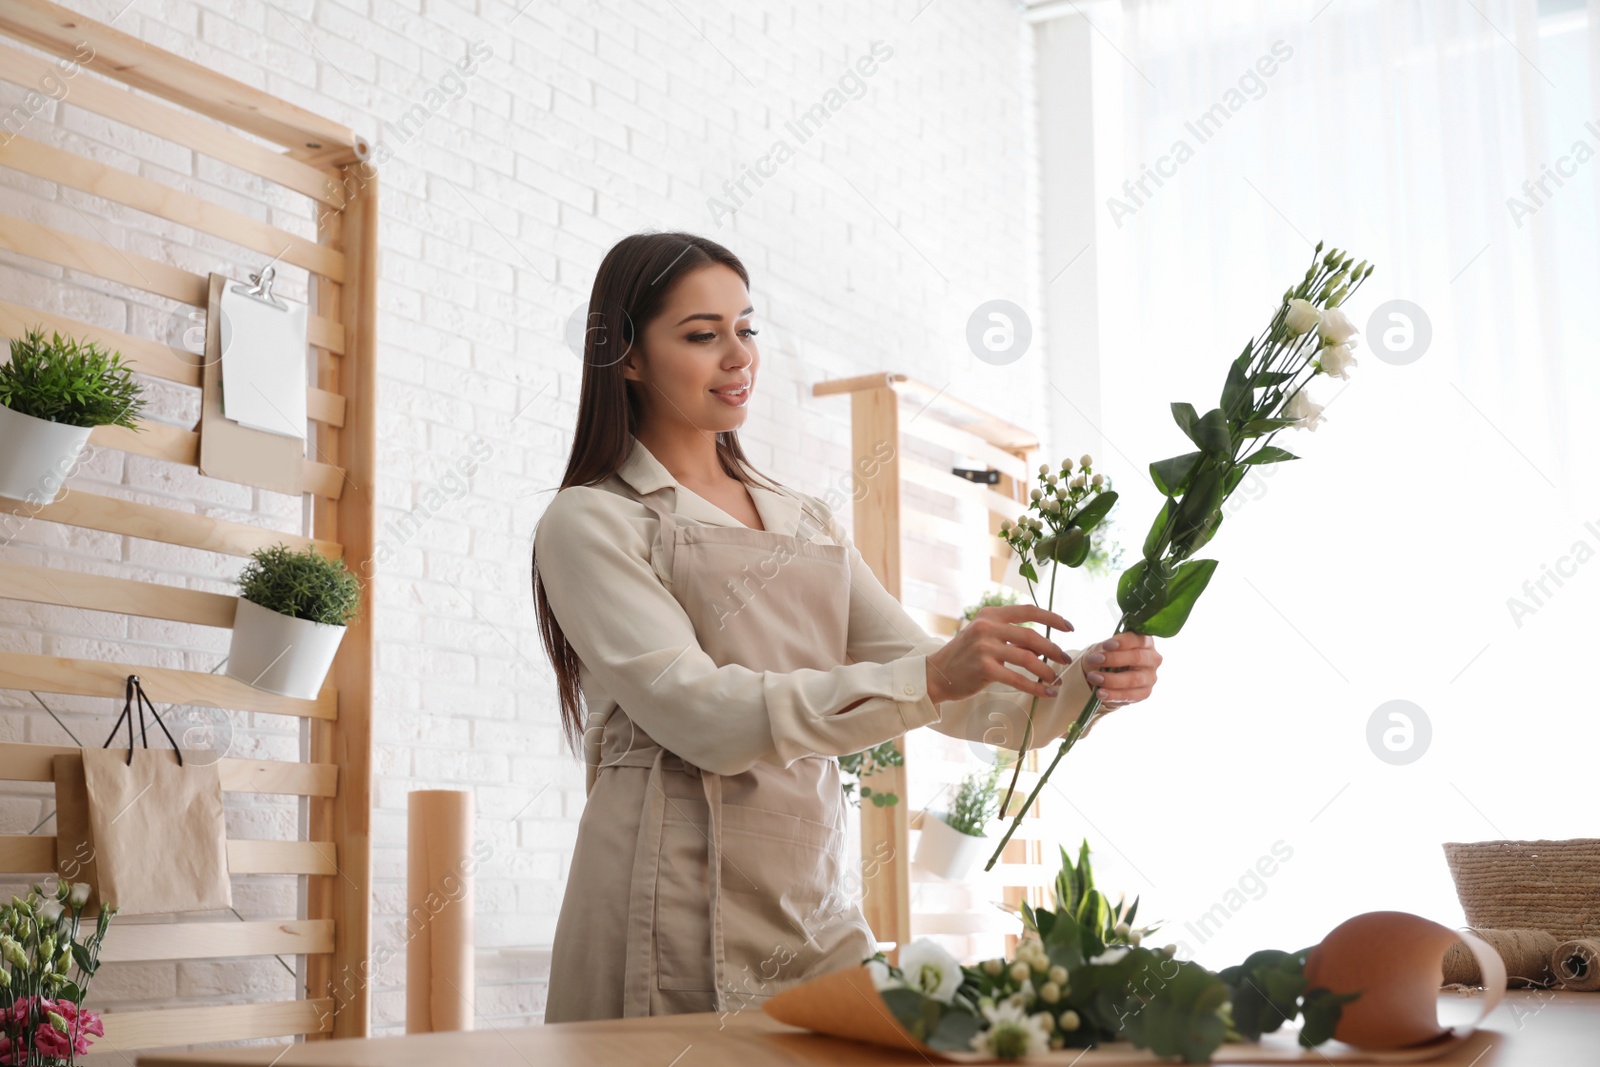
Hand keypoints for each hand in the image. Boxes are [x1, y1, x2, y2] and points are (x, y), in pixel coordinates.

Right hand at [925, 605, 1073, 704]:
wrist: (936, 674)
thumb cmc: (965, 656)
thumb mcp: (985, 636)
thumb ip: (1010, 635)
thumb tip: (1042, 643)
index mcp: (990, 614)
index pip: (1028, 610)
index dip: (1052, 618)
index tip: (1069, 628)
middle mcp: (987, 627)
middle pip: (1032, 636)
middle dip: (1054, 649)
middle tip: (1066, 660)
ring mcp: (984, 647)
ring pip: (1028, 658)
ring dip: (1047, 671)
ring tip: (1056, 680)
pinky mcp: (984, 668)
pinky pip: (1017, 679)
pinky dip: (1035, 687)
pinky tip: (1045, 692)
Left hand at [1081, 633, 1161, 712]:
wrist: (1108, 674)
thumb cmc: (1109, 655)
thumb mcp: (1106, 648)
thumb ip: (1105, 649)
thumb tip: (1102, 653)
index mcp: (1146, 642)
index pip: (1139, 639)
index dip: (1123, 642)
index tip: (1105, 645)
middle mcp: (1152, 659)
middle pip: (1137, 658)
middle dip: (1114, 659)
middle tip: (1094, 660)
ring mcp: (1150, 677)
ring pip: (1134, 679)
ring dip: (1111, 679)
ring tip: (1093, 678)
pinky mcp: (1145, 692)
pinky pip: (1130, 696)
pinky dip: (1114, 695)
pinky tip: (1100, 693)